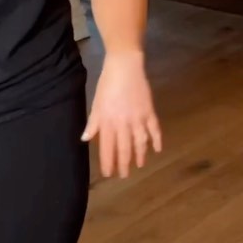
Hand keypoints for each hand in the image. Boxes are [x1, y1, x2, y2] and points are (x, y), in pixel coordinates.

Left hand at [83, 51, 161, 178]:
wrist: (125, 67)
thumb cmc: (107, 84)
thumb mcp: (96, 104)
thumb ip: (93, 123)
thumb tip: (85, 139)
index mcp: (107, 122)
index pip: (107, 147)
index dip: (108, 162)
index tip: (108, 173)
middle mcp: (123, 123)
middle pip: (124, 148)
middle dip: (123, 164)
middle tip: (124, 176)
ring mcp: (138, 118)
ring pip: (140, 142)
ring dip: (139, 155)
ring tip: (138, 166)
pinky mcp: (149, 112)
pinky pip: (154, 130)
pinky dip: (156, 140)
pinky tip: (157, 150)